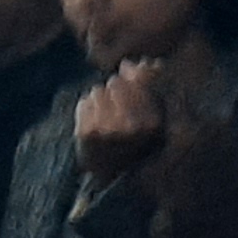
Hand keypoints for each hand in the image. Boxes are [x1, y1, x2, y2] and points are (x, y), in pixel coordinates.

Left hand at [76, 62, 172, 182]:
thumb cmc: (133, 141)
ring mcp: (107, 130)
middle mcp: (131, 126)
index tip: (130, 97)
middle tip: (116, 112)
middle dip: (114, 92)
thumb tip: (138, 63)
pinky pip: (85, 102)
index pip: (138, 81)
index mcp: (152, 122)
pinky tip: (93, 125)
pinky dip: (87, 109)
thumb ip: (149, 85)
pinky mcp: (86, 133)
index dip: (132, 83)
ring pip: (98, 91)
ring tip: (105, 119)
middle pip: (116, 83)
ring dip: (100, 101)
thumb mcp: (150, 115)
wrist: (109, 175)